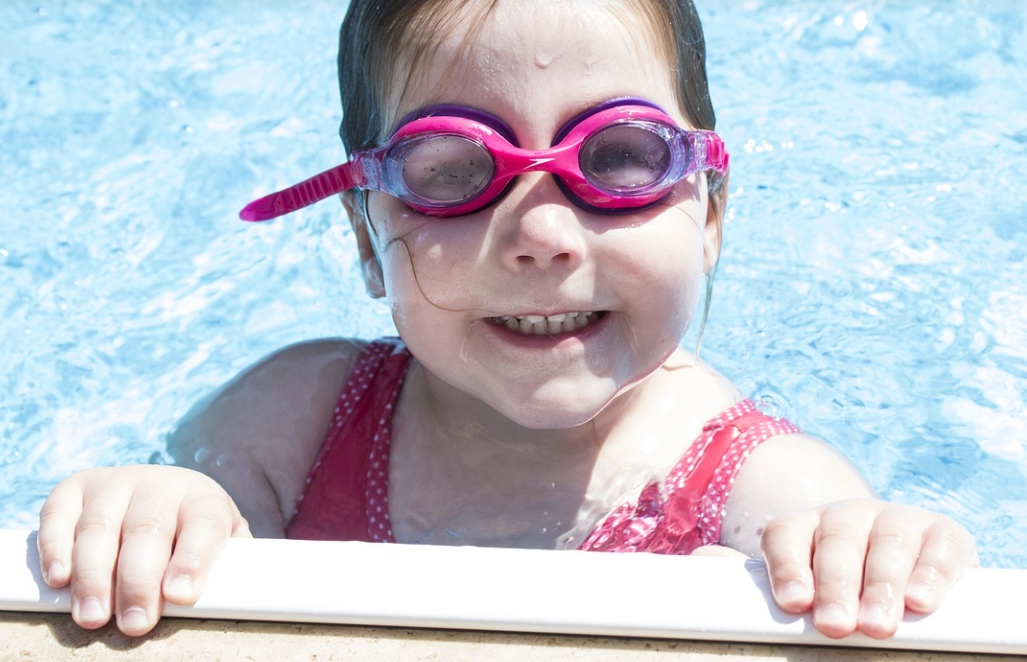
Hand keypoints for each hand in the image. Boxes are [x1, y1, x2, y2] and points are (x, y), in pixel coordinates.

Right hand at [37, 466, 250, 635]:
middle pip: (148, 529)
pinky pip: (58, 514)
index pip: (203, 524)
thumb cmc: (193, 534)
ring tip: (94, 616)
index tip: (181, 595)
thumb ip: (227, 567)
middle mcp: (159, 485)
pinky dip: (55, 547)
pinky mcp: (75, 490)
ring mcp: (115, 484)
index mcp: (202, 499)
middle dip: (139, 580)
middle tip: (136, 623)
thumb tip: (232, 600)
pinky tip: (60, 579)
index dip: (192, 559)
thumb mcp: (222, 544)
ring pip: (100, 526)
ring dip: (93, 575)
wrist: (162, 492)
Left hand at [760, 498, 976, 638]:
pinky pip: (939, 548)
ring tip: (878, 625)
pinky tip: (923, 601)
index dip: (787, 567)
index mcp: (803, 526)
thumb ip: (747, 577)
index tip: (792, 605)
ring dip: (883, 585)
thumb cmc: (832, 586)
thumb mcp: (795, 581)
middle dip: (836, 584)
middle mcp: (847, 516)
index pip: (785, 535)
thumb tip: (700, 562)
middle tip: (836, 625)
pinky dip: (932, 574)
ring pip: (887, 544)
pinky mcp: (944, 535)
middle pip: (836, 541)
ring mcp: (897, 520)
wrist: (902, 573)